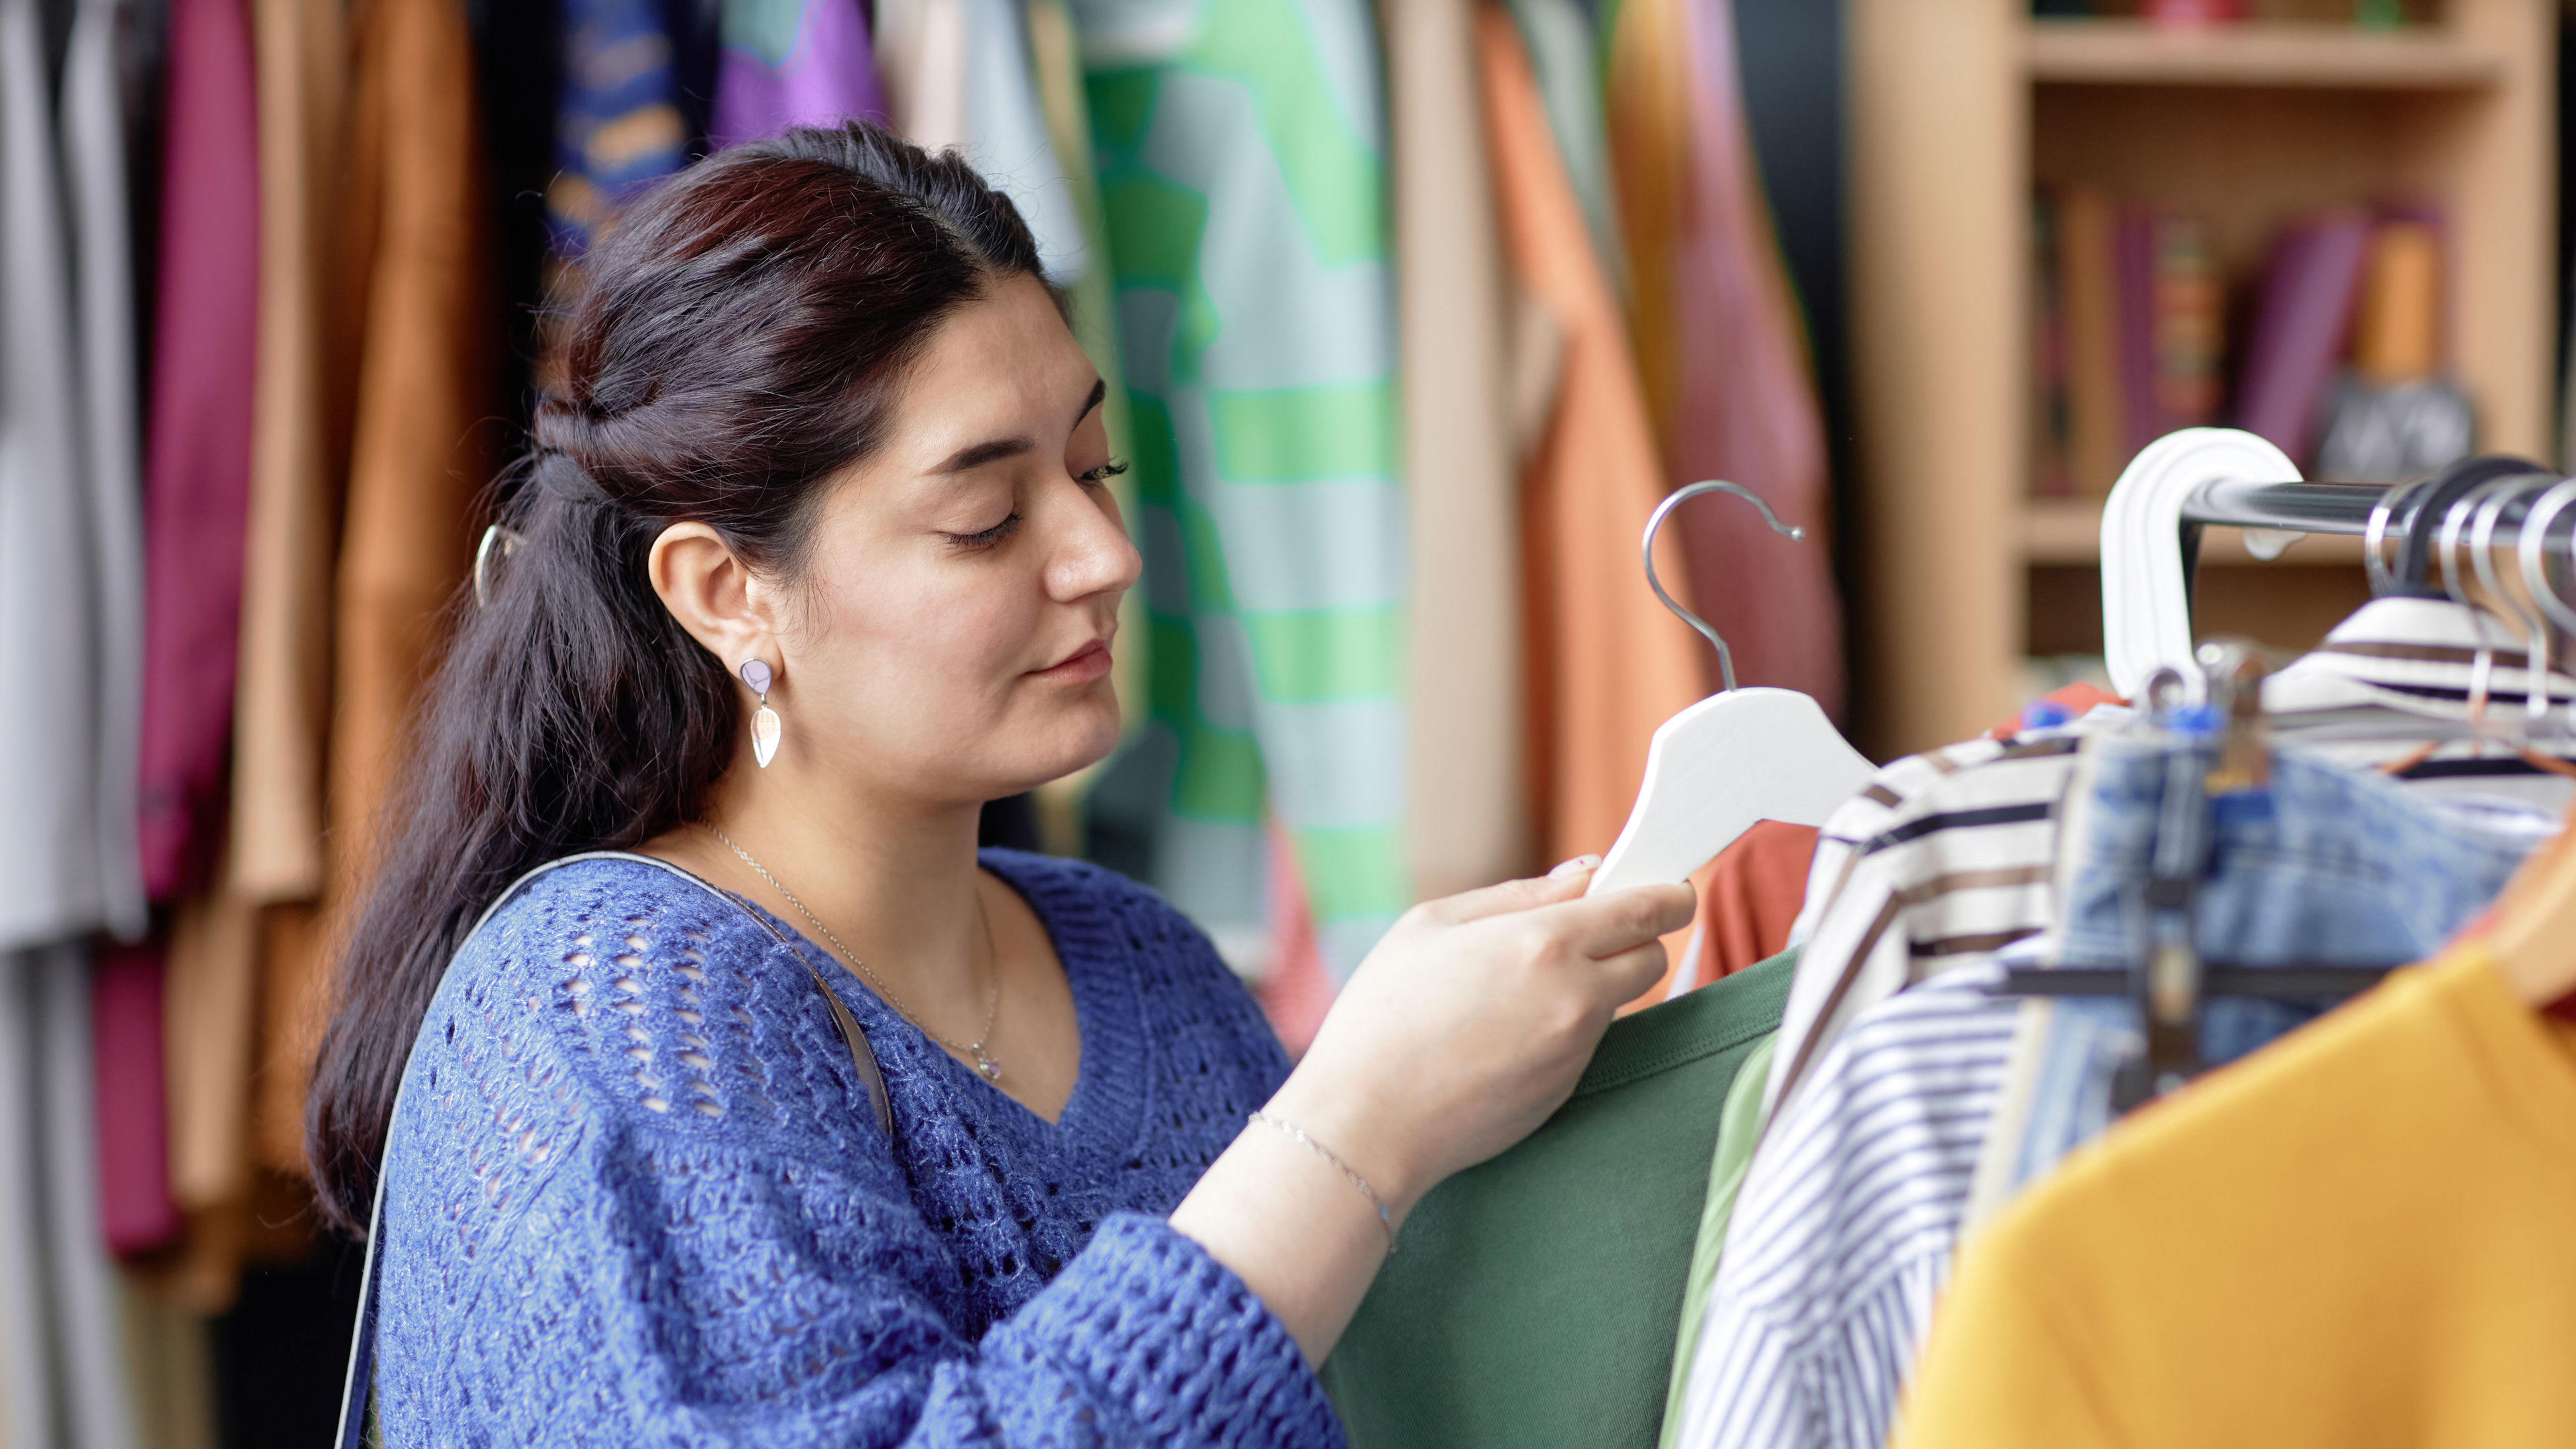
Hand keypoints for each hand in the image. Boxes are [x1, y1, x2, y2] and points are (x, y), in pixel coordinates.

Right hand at [1167, 859, 1692, 1363]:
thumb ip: (1518, 894)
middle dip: (1633, 940)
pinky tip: (1500, 1035)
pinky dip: (1560, 1030)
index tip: (1667, 890)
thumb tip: (1583, 877)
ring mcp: (1575, 1051)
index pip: (1648, 910)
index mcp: (1544, 941)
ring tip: (1511, 992)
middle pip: (1651, 958)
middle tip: (1585, 935)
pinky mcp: (1565, 1091)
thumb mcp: (1432, 924)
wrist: (1366, 1121)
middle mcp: (1576, 997)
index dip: (1667, 894)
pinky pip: (1582, 1043)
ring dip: (1589, 986)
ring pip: (1614, 1002)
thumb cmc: (1384, 1013)